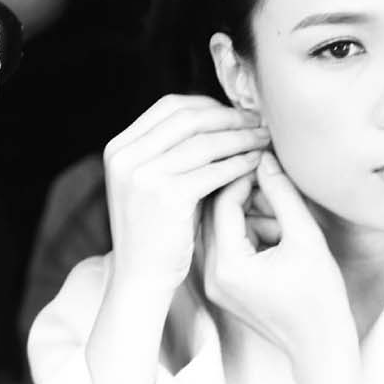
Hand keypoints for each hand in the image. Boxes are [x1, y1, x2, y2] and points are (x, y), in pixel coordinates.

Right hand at [102, 94, 267, 286]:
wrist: (140, 277)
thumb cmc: (156, 228)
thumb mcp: (151, 180)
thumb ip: (171, 148)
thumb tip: (217, 114)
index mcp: (119, 147)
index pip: (170, 106)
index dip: (208, 106)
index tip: (236, 113)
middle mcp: (126, 156)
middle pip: (189, 118)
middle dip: (229, 117)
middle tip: (258, 121)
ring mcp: (143, 175)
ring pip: (205, 142)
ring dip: (241, 138)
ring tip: (264, 140)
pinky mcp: (167, 196)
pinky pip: (214, 170)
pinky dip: (239, 164)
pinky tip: (255, 165)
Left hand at [204, 153, 361, 383]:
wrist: (321, 347)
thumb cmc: (320, 298)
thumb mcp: (306, 238)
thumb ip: (283, 195)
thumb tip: (265, 157)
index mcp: (228, 265)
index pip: (222, 202)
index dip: (245, 177)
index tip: (268, 164)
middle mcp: (212, 275)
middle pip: (216, 213)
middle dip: (247, 196)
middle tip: (276, 189)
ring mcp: (216, 283)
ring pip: (224, 227)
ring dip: (253, 215)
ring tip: (286, 222)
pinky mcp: (225, 287)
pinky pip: (230, 245)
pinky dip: (253, 234)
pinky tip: (281, 239)